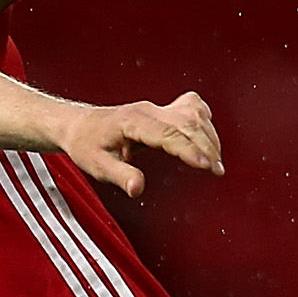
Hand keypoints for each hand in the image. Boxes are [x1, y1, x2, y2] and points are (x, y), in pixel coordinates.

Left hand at [58, 92, 222, 197]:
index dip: (189, 149)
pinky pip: (192, 107)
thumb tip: (138, 188)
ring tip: (216, 162)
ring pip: (194, 113)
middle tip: (217, 171)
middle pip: (187, 122)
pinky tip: (210, 139)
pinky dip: (205, 122)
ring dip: (209, 135)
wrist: (80, 126)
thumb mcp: (96, 165)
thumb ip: (119, 176)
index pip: (168, 133)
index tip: (206, 165)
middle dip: (207, 146)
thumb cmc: (87, 145)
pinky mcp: (163, 109)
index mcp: (132, 122)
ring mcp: (157, 108)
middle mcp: (148, 111)